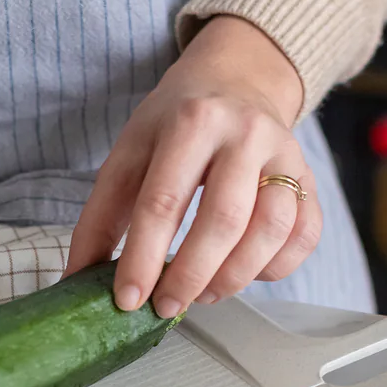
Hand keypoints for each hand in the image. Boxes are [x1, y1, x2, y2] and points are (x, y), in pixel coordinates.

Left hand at [65, 16, 320, 316]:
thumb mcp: (130, 152)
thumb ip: (102, 216)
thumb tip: (76, 280)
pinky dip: (276, 267)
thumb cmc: (178, 123)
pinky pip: (304, 235)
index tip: (128, 300)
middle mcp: (245, 133)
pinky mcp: (310, 178)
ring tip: (204, 294)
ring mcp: (286, 155)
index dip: (143, 259)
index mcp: (191, 121)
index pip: (163, 202)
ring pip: (272, 230)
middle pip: (223, 220)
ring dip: (235, 277)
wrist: (239, 79)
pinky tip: (245, 273)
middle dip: (190, 276)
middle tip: (166, 307)